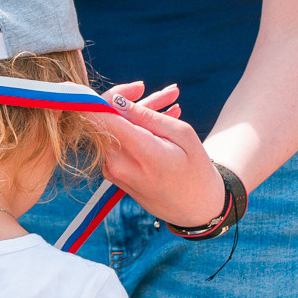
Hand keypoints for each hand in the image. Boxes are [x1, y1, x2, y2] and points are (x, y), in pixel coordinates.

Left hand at [93, 82, 227, 229]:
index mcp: (138, 152)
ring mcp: (114, 171)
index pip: (100, 116)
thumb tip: (116, 101)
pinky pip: (118, 143)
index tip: (123, 87)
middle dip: (133, 100)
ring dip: (139, 114)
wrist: (196, 210)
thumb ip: (146, 116)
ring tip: (174, 103)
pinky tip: (164, 121)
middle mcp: (118, 163)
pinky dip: (136, 130)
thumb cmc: (196, 171)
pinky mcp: (115, 175)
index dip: (101, 95)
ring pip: (114, 130)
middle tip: (170, 93)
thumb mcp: (182, 135)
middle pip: (108, 119)